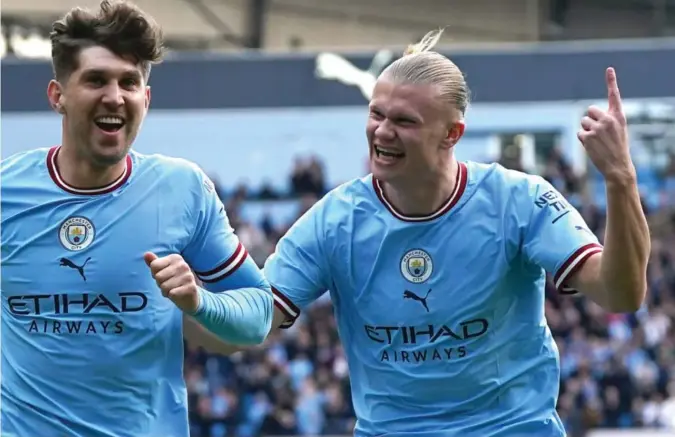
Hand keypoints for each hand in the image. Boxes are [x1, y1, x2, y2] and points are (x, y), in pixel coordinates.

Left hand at [144, 252, 199, 312]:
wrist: (190, 296)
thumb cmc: (173, 282)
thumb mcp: (163, 271)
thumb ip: (154, 262)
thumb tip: (146, 254)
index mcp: (175, 258)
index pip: (154, 265)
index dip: (155, 274)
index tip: (164, 276)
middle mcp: (183, 265)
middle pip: (158, 276)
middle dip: (160, 284)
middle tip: (169, 285)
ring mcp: (188, 276)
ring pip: (164, 286)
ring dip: (166, 291)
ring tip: (174, 289)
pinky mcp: (191, 288)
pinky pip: (172, 294)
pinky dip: (172, 296)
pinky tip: (178, 294)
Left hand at [577, 67, 634, 183]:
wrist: (618, 166)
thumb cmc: (618, 148)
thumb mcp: (619, 130)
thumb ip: (608, 120)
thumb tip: (590, 114)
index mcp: (618, 116)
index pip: (614, 96)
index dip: (611, 81)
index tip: (609, 69)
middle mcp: (608, 119)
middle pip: (590, 110)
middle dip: (590, 119)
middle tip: (598, 132)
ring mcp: (597, 128)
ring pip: (583, 122)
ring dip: (587, 130)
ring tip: (597, 141)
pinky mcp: (587, 136)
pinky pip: (579, 133)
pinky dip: (583, 139)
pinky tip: (592, 146)